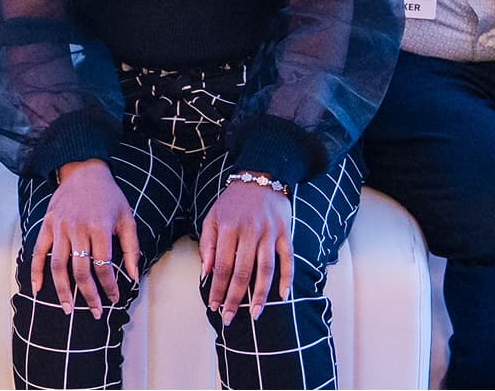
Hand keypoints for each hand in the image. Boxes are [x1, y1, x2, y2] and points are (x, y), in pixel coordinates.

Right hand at [32, 159, 140, 317]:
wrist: (84, 171)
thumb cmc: (110, 196)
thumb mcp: (127, 218)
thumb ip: (131, 248)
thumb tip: (131, 276)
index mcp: (99, 228)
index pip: (103, 266)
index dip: (109, 287)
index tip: (113, 299)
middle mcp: (77, 230)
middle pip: (80, 271)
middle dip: (88, 295)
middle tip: (94, 312)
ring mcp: (59, 228)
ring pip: (58, 266)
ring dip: (62, 290)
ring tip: (67, 309)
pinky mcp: (47, 225)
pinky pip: (39, 252)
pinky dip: (36, 271)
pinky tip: (37, 289)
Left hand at [199, 180, 292, 318]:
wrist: (261, 177)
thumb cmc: (233, 202)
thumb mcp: (212, 217)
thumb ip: (208, 244)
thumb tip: (207, 273)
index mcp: (228, 228)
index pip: (222, 266)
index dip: (218, 288)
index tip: (213, 306)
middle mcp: (249, 232)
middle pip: (242, 272)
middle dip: (235, 298)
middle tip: (230, 317)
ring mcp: (270, 233)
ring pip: (266, 270)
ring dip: (261, 295)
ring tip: (255, 314)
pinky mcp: (285, 234)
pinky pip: (288, 260)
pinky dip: (287, 279)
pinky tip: (283, 296)